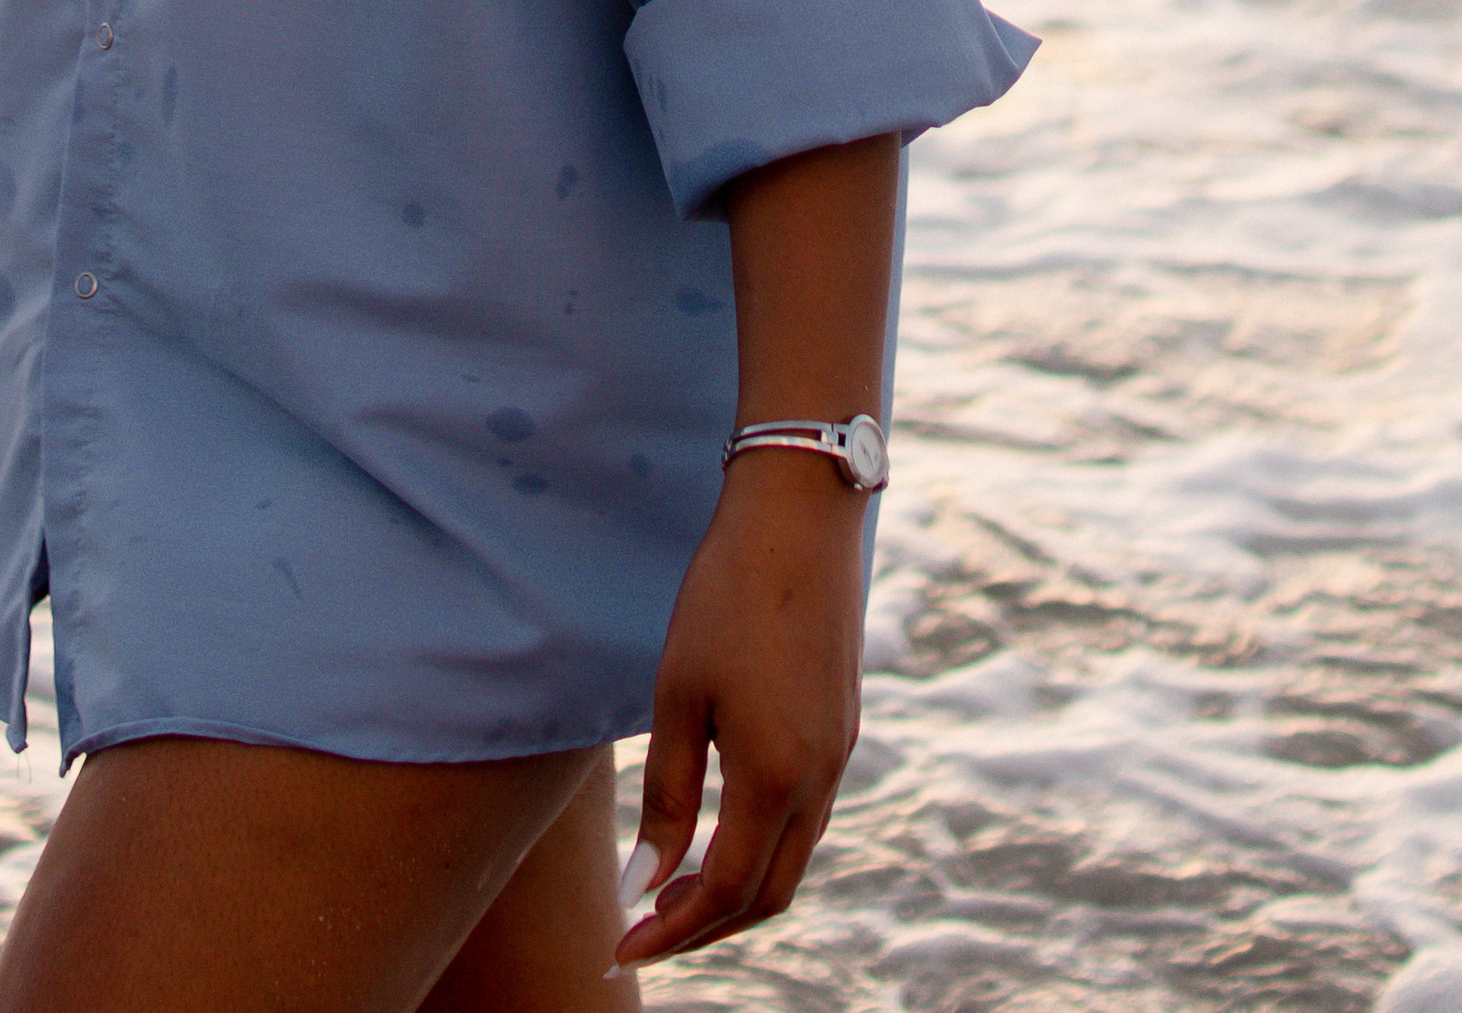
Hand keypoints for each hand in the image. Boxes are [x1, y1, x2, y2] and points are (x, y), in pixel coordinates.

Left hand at [615, 450, 866, 968]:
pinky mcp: (842, 727)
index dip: (672, 932)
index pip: (727, 893)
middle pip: (770, 895)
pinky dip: (763, 845)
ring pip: (794, 859)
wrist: (799, 516)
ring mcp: (839, 754)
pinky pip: (807, 817)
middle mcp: (820, 779)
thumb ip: (667, 798)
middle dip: (707, 927)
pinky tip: (722, 829)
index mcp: (776, 778)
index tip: (619, 946)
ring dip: (738, 890)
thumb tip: (645, 885)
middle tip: (643, 932)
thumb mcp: (679, 694)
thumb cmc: (727, 597)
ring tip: (674, 890)